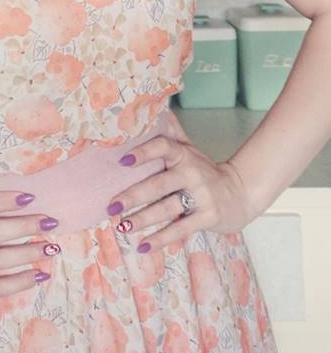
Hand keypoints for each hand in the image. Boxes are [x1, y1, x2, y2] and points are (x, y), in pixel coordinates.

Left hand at [106, 112, 256, 253]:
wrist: (240, 193)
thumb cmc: (205, 171)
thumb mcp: (190, 149)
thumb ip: (171, 132)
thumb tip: (153, 106)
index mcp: (184, 155)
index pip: (163, 147)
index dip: (144, 152)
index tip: (123, 161)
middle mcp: (192, 173)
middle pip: (159, 184)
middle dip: (134, 196)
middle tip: (112, 205)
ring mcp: (201, 196)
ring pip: (167, 209)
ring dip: (143, 219)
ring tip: (122, 227)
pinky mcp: (207, 218)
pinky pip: (181, 230)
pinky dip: (161, 240)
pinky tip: (142, 246)